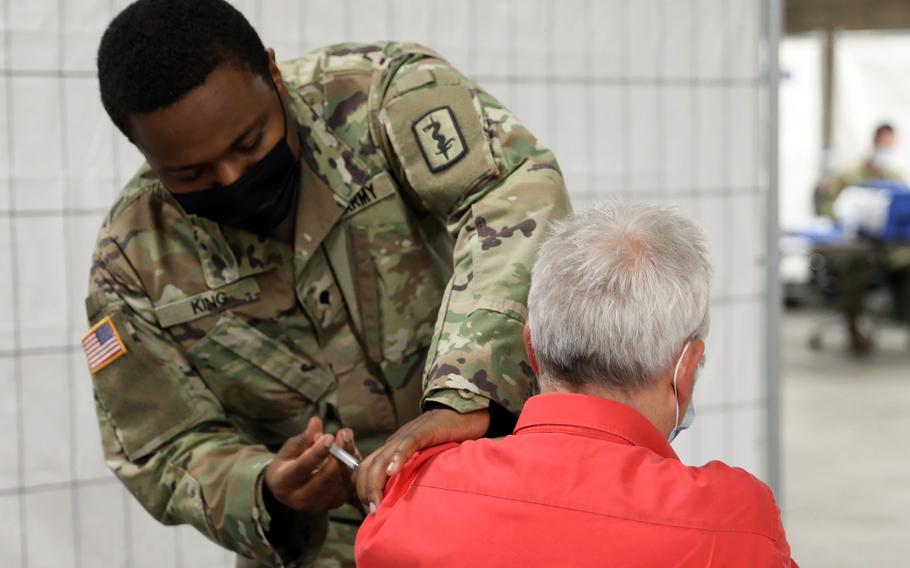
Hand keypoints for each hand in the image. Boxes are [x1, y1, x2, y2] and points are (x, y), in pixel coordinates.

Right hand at [264, 416, 357, 511]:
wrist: (288, 491)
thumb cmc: (288, 464)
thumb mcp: (289, 450)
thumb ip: (304, 438)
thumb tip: (316, 421)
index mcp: (283, 482)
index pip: (303, 467)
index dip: (317, 452)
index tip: (330, 436)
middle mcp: (299, 499)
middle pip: (326, 477)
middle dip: (339, 453)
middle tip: (345, 434)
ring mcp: (318, 505)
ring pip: (340, 482)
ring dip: (349, 458)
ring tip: (348, 440)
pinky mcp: (332, 506)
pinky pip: (348, 487)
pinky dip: (353, 469)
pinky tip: (351, 453)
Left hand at [354, 408, 488, 512]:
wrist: (465, 414)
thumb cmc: (447, 439)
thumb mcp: (425, 459)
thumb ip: (412, 473)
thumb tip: (402, 499)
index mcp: (393, 449)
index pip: (367, 468)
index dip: (364, 488)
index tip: (372, 508)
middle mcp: (395, 442)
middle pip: (368, 466)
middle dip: (365, 490)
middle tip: (373, 511)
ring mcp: (408, 436)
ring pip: (382, 458)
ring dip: (375, 483)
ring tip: (377, 503)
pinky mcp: (424, 431)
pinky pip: (407, 444)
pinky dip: (398, 458)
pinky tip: (394, 471)